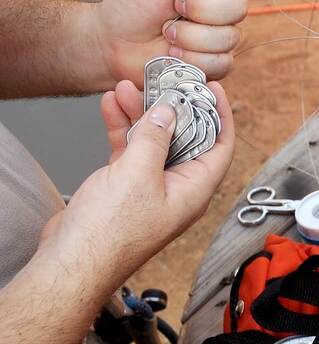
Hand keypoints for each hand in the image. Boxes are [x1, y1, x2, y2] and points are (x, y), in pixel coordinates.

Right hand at [39, 80, 234, 288]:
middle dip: (173, 108)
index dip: (220, 116)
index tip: (213, 89)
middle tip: (163, 83)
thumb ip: (155, 138)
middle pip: (186, 139)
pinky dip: (122, 128)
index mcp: (195, 190)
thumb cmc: (111, 235)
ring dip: (142, 114)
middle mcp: (178, 188)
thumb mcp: (138, 174)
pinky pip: (131, 150)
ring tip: (127, 88)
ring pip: (155, 141)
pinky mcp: (126, 187)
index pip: (220, 147)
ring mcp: (152, 187)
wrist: (74, 261)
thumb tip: (169, 111)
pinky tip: (111, 106)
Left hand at [95, 0, 257, 84]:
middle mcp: (222, 4)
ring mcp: (220, 35)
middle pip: (240, 5)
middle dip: (200, 8)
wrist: (115, 42)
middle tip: (174, 6)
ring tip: (169, 32)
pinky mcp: (215, 63)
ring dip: (191, 37)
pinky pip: (221, 62)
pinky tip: (174, 53)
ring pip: (229, 37)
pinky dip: (192, 59)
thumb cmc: (133, 2)